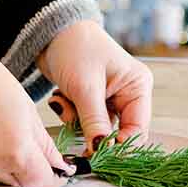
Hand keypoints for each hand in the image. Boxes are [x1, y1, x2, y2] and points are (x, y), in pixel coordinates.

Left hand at [37, 21, 153, 148]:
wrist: (50, 31)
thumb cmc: (75, 47)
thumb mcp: (85, 87)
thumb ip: (94, 122)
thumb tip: (99, 151)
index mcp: (137, 87)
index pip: (137, 129)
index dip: (119, 146)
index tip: (97, 155)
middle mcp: (128, 95)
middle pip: (117, 132)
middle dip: (93, 131)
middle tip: (76, 127)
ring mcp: (109, 99)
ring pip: (97, 129)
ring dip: (78, 120)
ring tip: (66, 98)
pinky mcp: (91, 101)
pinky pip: (83, 122)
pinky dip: (70, 114)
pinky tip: (62, 96)